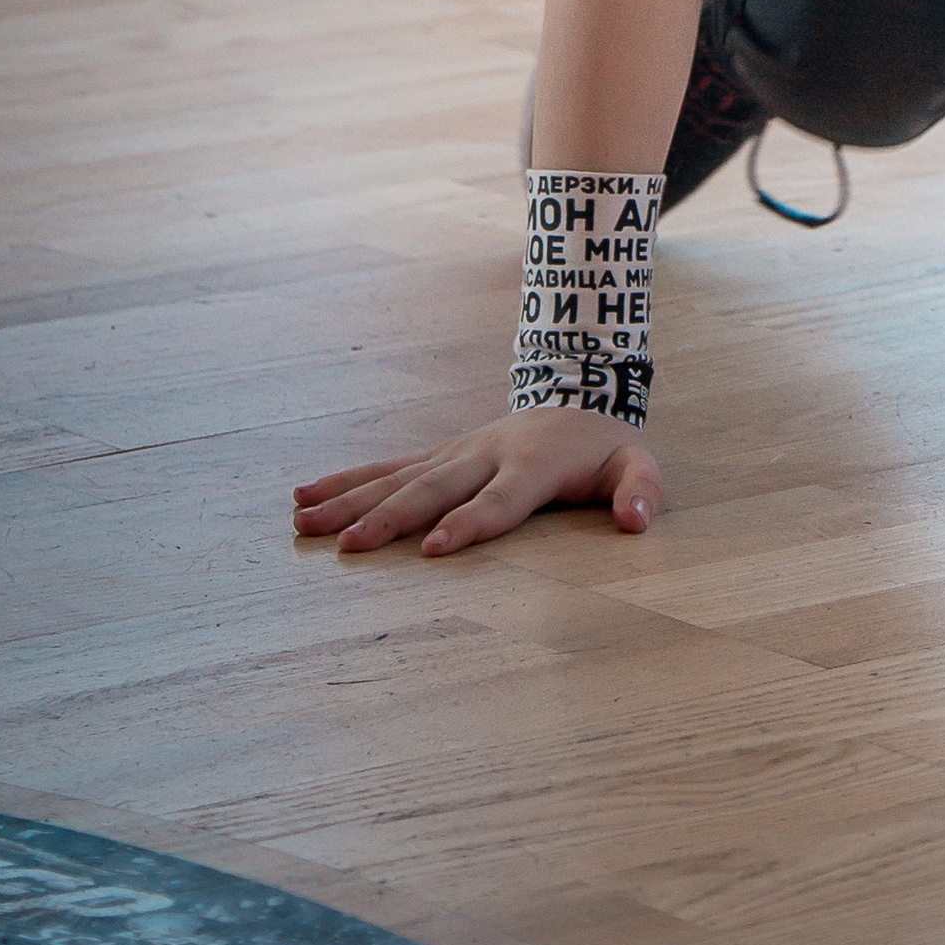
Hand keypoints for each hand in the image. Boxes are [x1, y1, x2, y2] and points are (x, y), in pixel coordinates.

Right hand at [293, 404, 663, 556]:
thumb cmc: (605, 448)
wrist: (580, 395)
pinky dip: (346, 480)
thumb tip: (636, 521)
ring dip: (351, 500)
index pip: (502, 499)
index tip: (433, 549)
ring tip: (303, 522)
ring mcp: (457, 451)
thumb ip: (640, 490)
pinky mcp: (440, 455)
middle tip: (351, 548)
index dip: (471, 522)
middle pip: (435, 488)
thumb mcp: (636, 464)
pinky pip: (388, 468)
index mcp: (534, 463)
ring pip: (398, 477)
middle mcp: (486, 453)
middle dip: (392, 518)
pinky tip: (306, 496)